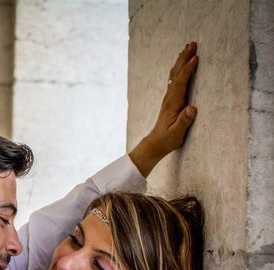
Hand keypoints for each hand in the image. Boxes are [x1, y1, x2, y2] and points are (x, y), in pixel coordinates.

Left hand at [129, 42, 198, 176]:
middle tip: (192, 44)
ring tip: (187, 48)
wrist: (155, 143)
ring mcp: (169, 97)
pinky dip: (179, 69)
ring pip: (175, 75)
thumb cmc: (167, 139)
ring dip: (181, 61)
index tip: (195, 58)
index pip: (181, 82)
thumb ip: (184, 121)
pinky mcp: (171, 99)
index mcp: (173, 103)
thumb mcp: (177, 133)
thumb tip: (192, 108)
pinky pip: (175, 80)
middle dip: (184, 58)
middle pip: (177, 74)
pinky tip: (181, 64)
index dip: (188, 70)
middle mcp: (170, 97)